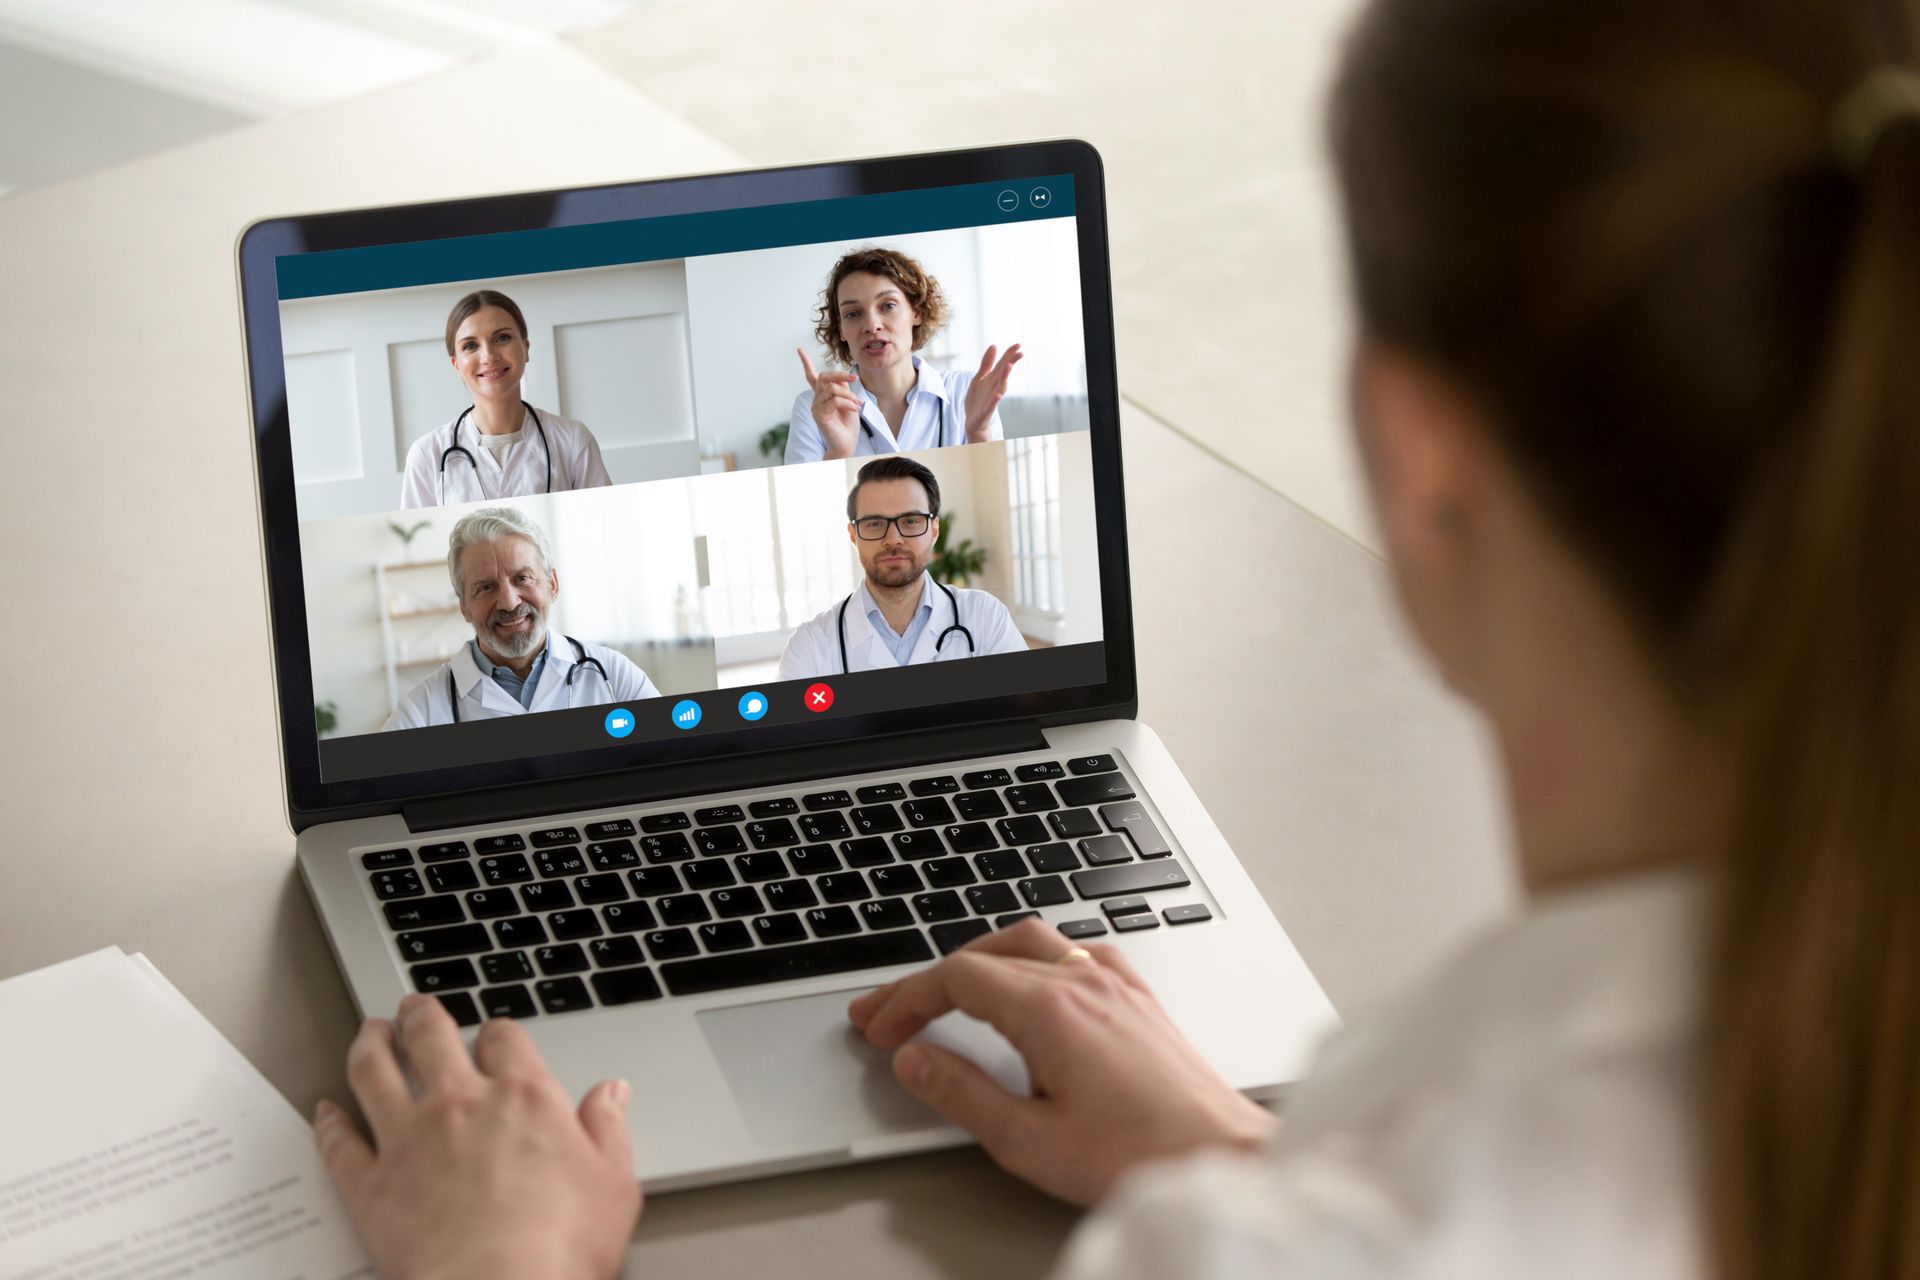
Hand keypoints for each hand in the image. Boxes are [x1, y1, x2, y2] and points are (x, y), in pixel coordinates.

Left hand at [314, 995, 640, 1279]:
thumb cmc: (560, 1247)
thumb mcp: (613, 1183)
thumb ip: (608, 1129)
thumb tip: (612, 1093)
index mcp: (523, 1098)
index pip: (504, 1039)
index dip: (496, 1032)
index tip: (493, 1036)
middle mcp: (461, 1105)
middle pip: (430, 1037)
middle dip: (420, 1016)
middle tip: (413, 1008)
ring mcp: (409, 1140)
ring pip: (374, 1072)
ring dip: (368, 1045)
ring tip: (368, 1032)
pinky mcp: (371, 1185)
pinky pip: (339, 1143)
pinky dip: (327, 1122)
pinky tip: (324, 1111)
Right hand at [798, 348, 862, 458]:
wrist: (847, 443)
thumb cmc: (848, 424)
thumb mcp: (848, 401)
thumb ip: (843, 388)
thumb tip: (842, 377)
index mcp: (822, 395)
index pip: (811, 376)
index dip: (806, 363)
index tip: (799, 350)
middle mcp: (816, 399)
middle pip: (825, 377)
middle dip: (841, 375)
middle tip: (855, 378)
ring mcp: (816, 407)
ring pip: (832, 389)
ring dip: (849, 395)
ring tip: (857, 404)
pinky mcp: (819, 415)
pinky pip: (835, 401)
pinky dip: (848, 403)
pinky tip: (855, 409)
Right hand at [848, 919, 1274, 1206]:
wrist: (1220, 1158)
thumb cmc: (1138, 1155)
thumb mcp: (1028, 1140)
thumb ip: (963, 1094)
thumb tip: (916, 1060)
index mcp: (1050, 1008)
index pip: (957, 977)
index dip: (907, 999)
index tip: (878, 1026)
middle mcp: (1085, 981)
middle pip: (987, 952)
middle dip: (931, 979)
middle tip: (893, 1012)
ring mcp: (1117, 985)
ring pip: (1032, 942)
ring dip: (980, 960)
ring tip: (949, 991)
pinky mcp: (1140, 1000)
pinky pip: (1076, 953)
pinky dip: (1034, 960)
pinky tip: (1032, 986)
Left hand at [963, 343, 1022, 441]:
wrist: (972, 422)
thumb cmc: (977, 400)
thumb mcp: (979, 378)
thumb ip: (986, 363)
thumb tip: (994, 345)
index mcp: (991, 379)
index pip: (1002, 364)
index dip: (1009, 355)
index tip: (1018, 345)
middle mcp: (994, 388)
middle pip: (1004, 373)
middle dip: (1011, 362)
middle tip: (1020, 353)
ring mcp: (991, 399)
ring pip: (1000, 387)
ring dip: (1004, 377)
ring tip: (1008, 366)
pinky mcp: (986, 411)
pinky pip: (991, 405)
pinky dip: (995, 400)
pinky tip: (998, 395)